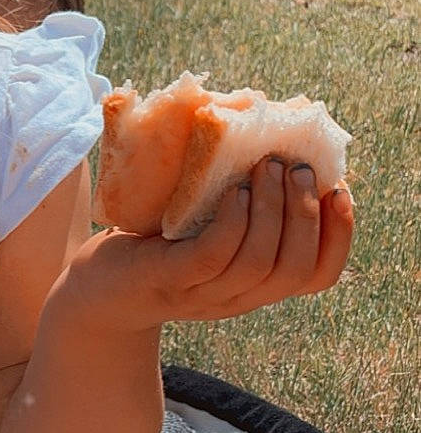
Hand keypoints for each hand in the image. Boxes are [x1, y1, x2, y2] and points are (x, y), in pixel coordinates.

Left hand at [61, 156, 353, 335]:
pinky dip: (232, 221)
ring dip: (273, 209)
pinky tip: (234, 191)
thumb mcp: (208, 228)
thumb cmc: (156, 246)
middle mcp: (237, 297)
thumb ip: (243, 203)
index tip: (340, 190)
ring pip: (258, 261)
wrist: (93, 290)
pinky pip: (213, 255)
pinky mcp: (168, 279)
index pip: (318, 275)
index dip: (339, 235)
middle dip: (305, 213)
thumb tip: (270, 135)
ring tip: (269, 166)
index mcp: (256, 285)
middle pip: (294, 268)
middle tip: (296, 167)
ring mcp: (202, 293)